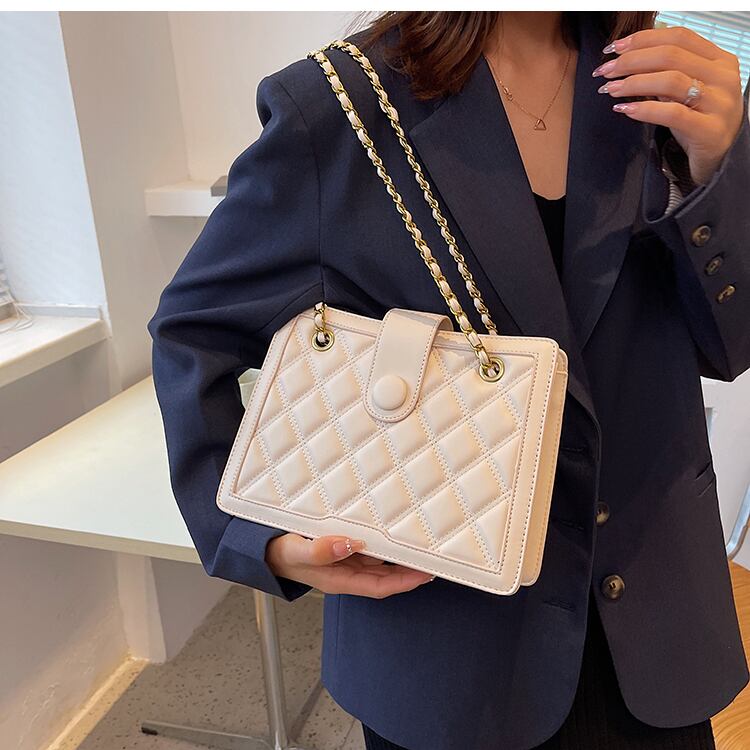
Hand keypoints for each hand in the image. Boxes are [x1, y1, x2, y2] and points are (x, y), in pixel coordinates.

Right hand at [266, 533, 435, 597]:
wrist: (260, 549)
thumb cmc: (276, 553)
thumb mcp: (296, 551)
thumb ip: (320, 550)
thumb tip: (350, 544)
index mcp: (338, 579)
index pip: (380, 585)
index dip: (404, 581)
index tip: (426, 573)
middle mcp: (344, 572)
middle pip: (384, 576)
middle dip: (409, 570)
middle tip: (433, 557)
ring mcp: (342, 561)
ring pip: (378, 562)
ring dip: (398, 557)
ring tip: (419, 545)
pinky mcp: (338, 548)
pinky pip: (366, 549)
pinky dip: (381, 543)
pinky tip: (389, 532)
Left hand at [593, 25, 745, 185]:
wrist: (721, 157)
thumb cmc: (699, 121)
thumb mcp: (685, 91)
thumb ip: (667, 72)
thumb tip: (629, 55)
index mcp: (720, 60)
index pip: (679, 37)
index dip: (643, 39)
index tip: (614, 47)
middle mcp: (723, 77)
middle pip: (670, 56)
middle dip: (631, 61)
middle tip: (605, 71)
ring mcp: (719, 103)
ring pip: (670, 81)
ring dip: (633, 83)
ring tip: (610, 89)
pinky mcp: (709, 130)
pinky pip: (672, 114)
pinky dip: (644, 110)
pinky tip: (625, 110)